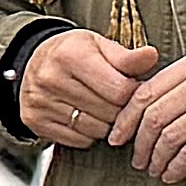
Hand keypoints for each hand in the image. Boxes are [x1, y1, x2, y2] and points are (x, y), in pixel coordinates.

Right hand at [15, 28, 159, 149]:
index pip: (119, 90)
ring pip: (96, 130)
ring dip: (106, 124)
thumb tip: (151, 56)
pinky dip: (88, 134)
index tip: (132, 89)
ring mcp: (41, 102)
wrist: (33, 61)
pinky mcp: (35, 121)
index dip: (134, 93)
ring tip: (102, 107)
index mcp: (71, 55)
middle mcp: (51, 79)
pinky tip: (86, 117)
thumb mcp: (99, 46)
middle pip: (109, 112)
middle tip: (118, 100)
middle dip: (120, 109)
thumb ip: (127, 56)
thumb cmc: (73, 53)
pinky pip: (79, 140)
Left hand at [121, 50, 185, 183]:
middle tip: (136, 159)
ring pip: (169, 137)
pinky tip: (172, 175)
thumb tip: (143, 105)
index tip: (118, 134)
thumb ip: (182, 81)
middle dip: (139, 143)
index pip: (147, 91)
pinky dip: (176, 167)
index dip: (126, 117)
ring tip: (154, 169)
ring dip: (156, 159)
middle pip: (154, 116)